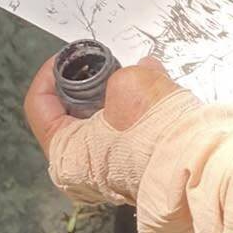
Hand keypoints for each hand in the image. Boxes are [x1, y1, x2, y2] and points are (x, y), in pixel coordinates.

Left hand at [24, 53, 179, 161]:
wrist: (193, 160)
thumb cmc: (154, 131)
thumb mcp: (128, 82)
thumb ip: (124, 73)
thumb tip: (140, 68)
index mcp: (64, 151)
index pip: (39, 104)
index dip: (52, 72)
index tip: (69, 57)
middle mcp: (78, 171)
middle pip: (70, 115)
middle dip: (86, 85)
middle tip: (102, 65)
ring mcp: (106, 175)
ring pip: (98, 126)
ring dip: (111, 98)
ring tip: (132, 77)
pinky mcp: (131, 172)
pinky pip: (122, 138)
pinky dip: (130, 115)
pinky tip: (150, 96)